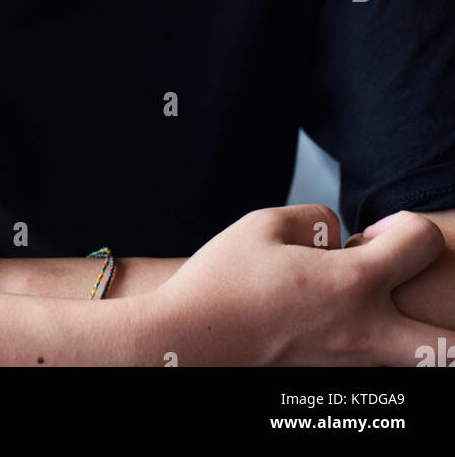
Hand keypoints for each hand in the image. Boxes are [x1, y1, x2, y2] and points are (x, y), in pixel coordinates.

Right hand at [150, 204, 452, 366]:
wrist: (185, 347)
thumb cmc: (220, 282)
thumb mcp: (263, 223)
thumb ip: (317, 221)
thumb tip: (341, 235)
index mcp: (351, 283)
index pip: (424, 242)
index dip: (408, 226)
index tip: (377, 232)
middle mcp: (364, 335)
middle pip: (449, 343)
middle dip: (443, 313)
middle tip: (400, 288)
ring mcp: (351, 371)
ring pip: (412, 364)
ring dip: (402, 332)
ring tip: (360, 311)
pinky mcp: (332, 391)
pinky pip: (371, 373)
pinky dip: (363, 351)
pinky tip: (324, 332)